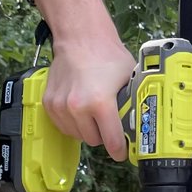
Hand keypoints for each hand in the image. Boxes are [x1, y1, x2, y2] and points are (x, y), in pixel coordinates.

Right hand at [42, 39, 135, 160]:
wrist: (81, 39)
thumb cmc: (106, 55)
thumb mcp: (129, 78)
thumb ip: (132, 102)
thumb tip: (142, 122)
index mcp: (100, 103)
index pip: (112, 141)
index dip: (119, 150)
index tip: (122, 153)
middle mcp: (78, 108)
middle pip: (94, 140)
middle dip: (103, 135)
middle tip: (109, 122)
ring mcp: (60, 107)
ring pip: (77, 135)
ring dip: (87, 129)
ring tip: (94, 112)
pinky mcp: (49, 104)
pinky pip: (63, 126)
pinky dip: (73, 123)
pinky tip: (80, 109)